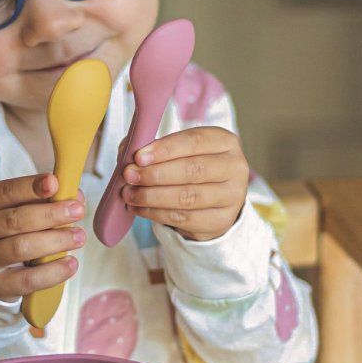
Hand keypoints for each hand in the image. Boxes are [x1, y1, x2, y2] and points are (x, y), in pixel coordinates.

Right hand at [0, 173, 86, 302]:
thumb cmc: (11, 231)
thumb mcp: (20, 209)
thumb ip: (45, 199)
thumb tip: (75, 197)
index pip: (4, 192)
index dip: (30, 187)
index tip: (55, 183)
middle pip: (13, 220)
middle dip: (49, 214)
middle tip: (77, 211)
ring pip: (20, 248)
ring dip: (54, 241)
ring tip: (79, 237)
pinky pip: (27, 279)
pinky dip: (53, 271)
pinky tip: (71, 263)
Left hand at [121, 127, 248, 241]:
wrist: (214, 198)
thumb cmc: (190, 165)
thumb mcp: (179, 149)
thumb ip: (153, 147)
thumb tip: (126, 152)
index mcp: (225, 141)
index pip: (194, 141)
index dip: (164, 149)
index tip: (138, 157)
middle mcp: (235, 167)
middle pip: (193, 170)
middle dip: (156, 174)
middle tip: (130, 176)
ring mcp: (233, 196)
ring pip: (188, 197)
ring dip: (152, 196)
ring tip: (129, 194)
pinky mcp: (222, 221)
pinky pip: (184, 218)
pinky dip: (156, 213)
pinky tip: (139, 208)